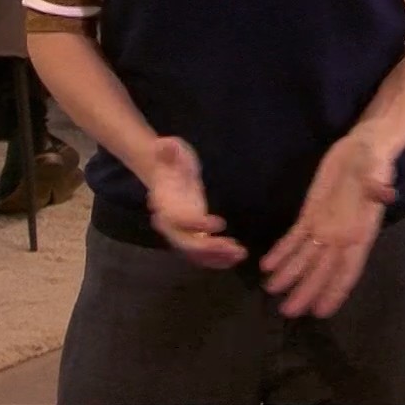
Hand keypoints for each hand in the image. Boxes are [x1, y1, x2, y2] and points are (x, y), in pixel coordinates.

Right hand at [144, 136, 245, 268]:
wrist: (165, 173)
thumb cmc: (171, 160)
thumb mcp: (172, 150)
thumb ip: (169, 149)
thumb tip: (163, 145)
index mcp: (164, 204)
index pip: (177, 220)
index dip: (196, 225)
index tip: (219, 223)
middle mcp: (169, 224)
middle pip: (186, 243)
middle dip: (210, 248)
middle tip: (235, 247)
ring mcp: (180, 232)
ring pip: (195, 253)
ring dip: (217, 257)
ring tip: (240, 254)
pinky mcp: (191, 236)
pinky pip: (201, 254)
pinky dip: (217, 259)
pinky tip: (235, 256)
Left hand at [261, 130, 395, 317]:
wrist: (364, 147)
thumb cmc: (375, 162)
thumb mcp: (377, 171)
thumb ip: (377, 185)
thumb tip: (384, 192)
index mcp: (360, 232)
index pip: (347, 268)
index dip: (335, 290)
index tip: (322, 311)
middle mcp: (341, 237)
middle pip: (321, 270)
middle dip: (305, 291)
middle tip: (288, 312)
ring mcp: (325, 227)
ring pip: (305, 257)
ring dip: (289, 275)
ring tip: (271, 292)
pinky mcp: (311, 214)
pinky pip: (295, 237)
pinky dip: (282, 252)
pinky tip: (268, 266)